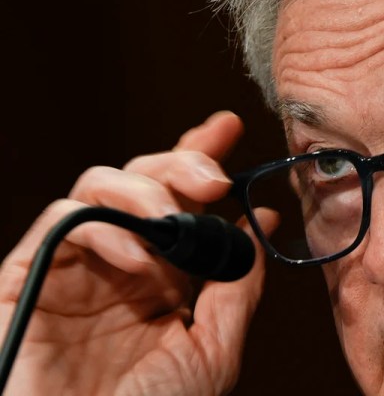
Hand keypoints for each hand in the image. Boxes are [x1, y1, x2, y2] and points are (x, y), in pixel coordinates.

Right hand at [0, 111, 275, 394]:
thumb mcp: (211, 349)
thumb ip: (236, 287)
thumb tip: (261, 222)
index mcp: (162, 276)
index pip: (181, 200)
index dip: (200, 156)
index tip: (228, 127)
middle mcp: (119, 263)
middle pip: (143, 178)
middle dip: (181, 161)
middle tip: (214, 177)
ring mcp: (74, 267)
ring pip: (99, 184)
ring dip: (146, 191)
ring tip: (175, 223)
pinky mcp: (28, 275)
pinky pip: (64, 222)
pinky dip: (107, 226)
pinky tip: (139, 258)